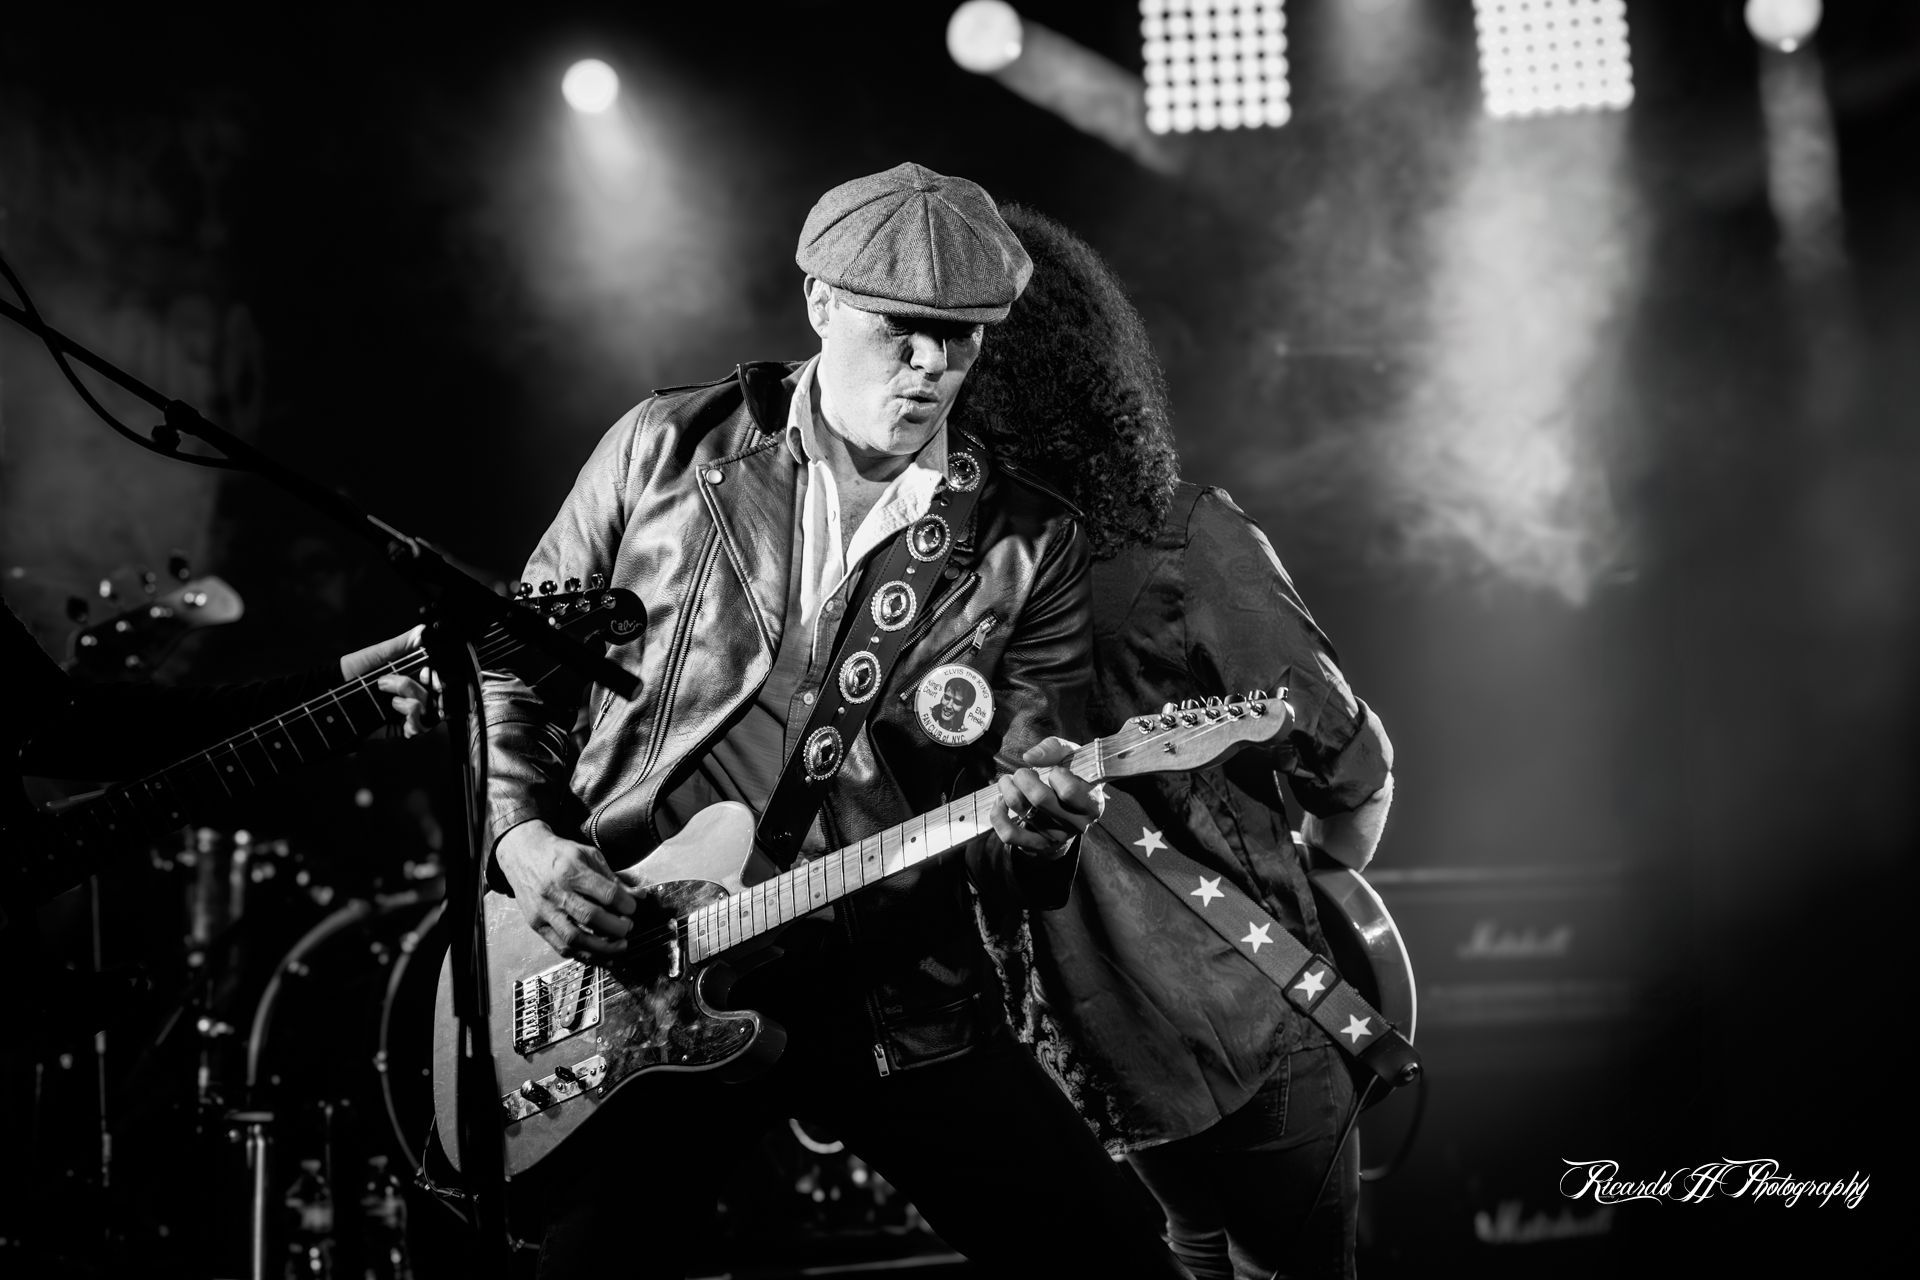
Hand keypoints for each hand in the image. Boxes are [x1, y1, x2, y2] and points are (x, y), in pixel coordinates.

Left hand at [338, 624, 439, 736]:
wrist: (330, 693)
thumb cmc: (351, 671)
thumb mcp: (377, 653)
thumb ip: (402, 643)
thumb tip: (424, 630)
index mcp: (411, 674)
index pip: (436, 676)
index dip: (436, 676)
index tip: (426, 673)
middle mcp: (412, 693)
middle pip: (434, 695)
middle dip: (417, 689)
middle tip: (398, 685)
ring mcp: (407, 712)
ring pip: (428, 711)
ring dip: (412, 705)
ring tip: (391, 702)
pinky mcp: (400, 728)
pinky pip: (419, 729)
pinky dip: (414, 723)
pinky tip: (401, 718)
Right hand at [493, 820, 638, 960]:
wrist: (522, 855)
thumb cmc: (559, 855)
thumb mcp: (588, 855)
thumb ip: (613, 878)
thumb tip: (639, 895)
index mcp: (572, 870)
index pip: (606, 893)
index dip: (625, 904)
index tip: (633, 907)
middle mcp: (556, 892)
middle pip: (590, 917)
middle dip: (616, 927)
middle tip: (628, 928)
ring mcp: (544, 911)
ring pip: (574, 938)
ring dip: (602, 948)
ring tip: (620, 946)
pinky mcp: (537, 925)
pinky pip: (561, 947)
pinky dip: (583, 955)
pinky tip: (600, 956)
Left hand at [990, 736, 1101, 859]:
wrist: (1069, 808)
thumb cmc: (1071, 775)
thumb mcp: (1072, 756)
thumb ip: (1055, 748)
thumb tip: (1029, 757)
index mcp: (1092, 804)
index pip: (1068, 791)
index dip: (1055, 775)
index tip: (1054, 771)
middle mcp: (1077, 825)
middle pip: (1040, 799)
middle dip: (1023, 777)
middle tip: (1023, 772)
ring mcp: (1057, 838)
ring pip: (1022, 810)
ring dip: (1007, 789)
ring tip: (1008, 781)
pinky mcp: (1036, 847)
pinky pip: (1009, 834)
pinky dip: (998, 814)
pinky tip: (1001, 801)